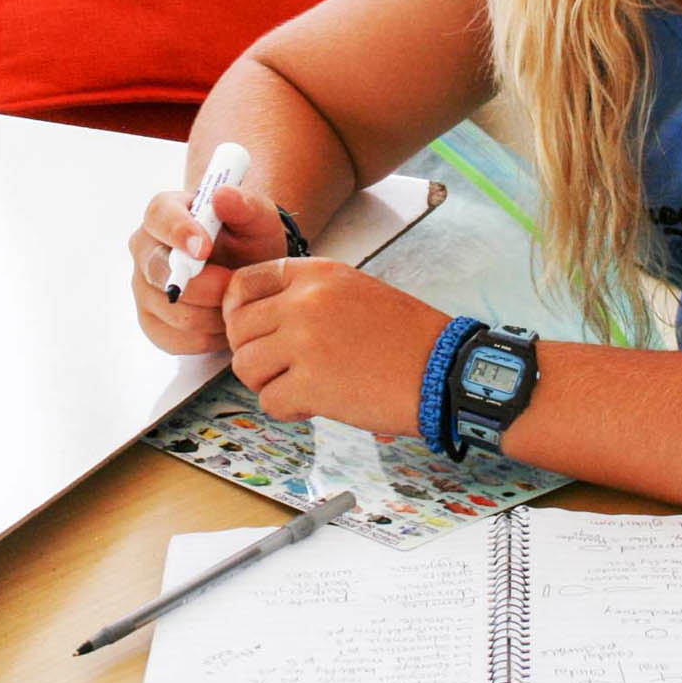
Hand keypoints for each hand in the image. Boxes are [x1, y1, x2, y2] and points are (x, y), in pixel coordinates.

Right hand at [128, 183, 294, 355]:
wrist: (247, 270)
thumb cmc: (249, 239)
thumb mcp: (258, 218)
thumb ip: (245, 205)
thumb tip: (223, 195)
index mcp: (164, 213)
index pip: (159, 217)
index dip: (179, 233)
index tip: (205, 249)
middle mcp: (145, 249)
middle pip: (159, 272)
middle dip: (204, 285)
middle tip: (234, 284)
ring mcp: (143, 288)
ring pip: (172, 311)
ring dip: (213, 313)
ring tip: (237, 302)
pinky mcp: (151, 322)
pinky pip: (176, 338)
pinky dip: (208, 336)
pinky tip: (225, 321)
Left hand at [220, 257, 443, 435]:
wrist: (444, 370)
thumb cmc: (405, 336)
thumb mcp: (353, 290)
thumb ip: (305, 296)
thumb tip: (257, 319)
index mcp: (315, 273)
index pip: (243, 284)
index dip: (237, 312)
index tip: (250, 332)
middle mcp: (304, 302)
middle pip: (238, 330)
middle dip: (255, 354)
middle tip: (284, 368)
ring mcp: (304, 342)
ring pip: (245, 366)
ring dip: (269, 383)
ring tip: (304, 386)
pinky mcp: (311, 384)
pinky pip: (268, 400)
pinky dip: (289, 408)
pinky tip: (318, 404)